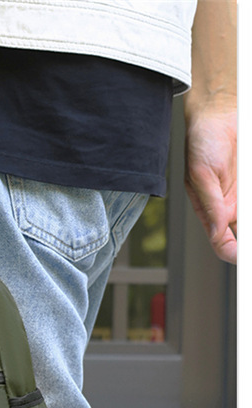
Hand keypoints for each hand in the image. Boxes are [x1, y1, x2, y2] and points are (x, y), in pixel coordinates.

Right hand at [184, 103, 236, 263]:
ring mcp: (246, 195)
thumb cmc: (203, 141)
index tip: (244, 257)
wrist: (223, 111)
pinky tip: (249, 195)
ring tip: (248, 208)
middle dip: (249, 242)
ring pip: (251, 220)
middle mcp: (232, 207)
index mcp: (212, 211)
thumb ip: (210, 204)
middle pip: (245, 235)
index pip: (223, 243)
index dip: (235, 254)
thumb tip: (218, 231)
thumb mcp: (201, 175)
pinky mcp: (251, 181)